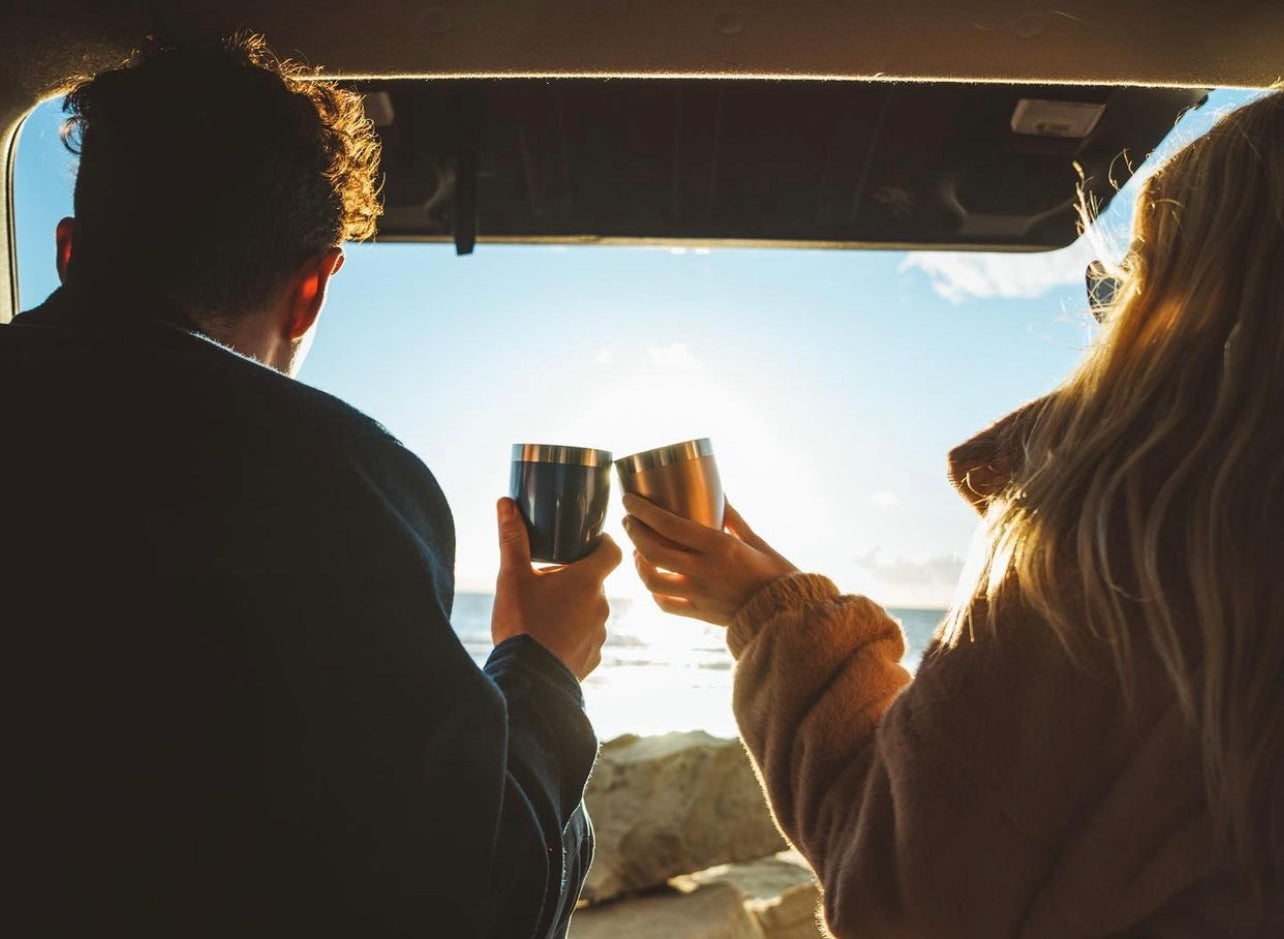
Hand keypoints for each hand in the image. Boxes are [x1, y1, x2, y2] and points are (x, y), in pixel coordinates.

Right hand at [491, 497, 623, 679]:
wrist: (528, 680)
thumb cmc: (522, 625)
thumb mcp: (512, 577)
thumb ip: (512, 539)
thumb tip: (506, 503)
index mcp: (587, 581)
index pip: (612, 551)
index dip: (603, 543)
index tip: (588, 541)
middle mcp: (601, 606)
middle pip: (595, 582)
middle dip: (575, 579)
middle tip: (548, 580)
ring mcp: (599, 635)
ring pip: (590, 612)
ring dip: (574, 609)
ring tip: (545, 614)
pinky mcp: (592, 659)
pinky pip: (587, 639)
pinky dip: (573, 636)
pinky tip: (550, 640)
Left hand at [622, 494, 797, 625]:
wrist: (786, 613)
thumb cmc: (775, 572)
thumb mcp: (755, 540)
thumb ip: (732, 517)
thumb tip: (717, 492)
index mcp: (719, 547)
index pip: (670, 525)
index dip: (644, 511)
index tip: (629, 500)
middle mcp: (704, 570)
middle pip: (653, 550)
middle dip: (634, 532)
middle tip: (629, 521)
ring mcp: (699, 595)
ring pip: (652, 579)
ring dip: (638, 563)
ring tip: (637, 551)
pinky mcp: (699, 614)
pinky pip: (665, 604)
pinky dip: (653, 590)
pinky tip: (652, 578)